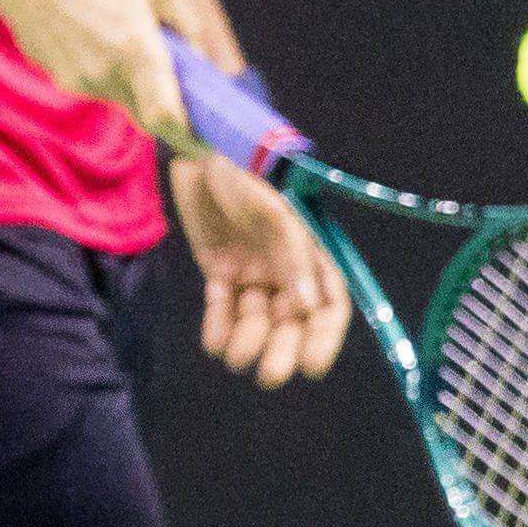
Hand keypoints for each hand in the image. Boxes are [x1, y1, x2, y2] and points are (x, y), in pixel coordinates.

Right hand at [0, 0, 187, 143]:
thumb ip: (185, 23)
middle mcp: (107, 76)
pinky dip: (104, 67)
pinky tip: (94, 31)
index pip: (165, 119)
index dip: (189, 139)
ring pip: (119, 95)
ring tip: (121, 33)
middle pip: (144, 114)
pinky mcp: (58, 77)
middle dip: (164, 107)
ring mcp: (79, 81)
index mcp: (137, 51)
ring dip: (131, 78)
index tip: (205, 142)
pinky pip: (94, 82)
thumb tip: (197, 56)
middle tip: (177, 86)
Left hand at [174, 152, 351, 387]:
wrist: (198, 148)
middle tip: (269, 378)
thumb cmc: (245, 172)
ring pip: (256, 318)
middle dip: (283, 350)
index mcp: (309, 253)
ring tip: (233, 356)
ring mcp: (252, 269)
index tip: (311, 366)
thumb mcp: (272, 211)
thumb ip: (291, 258)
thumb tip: (308, 308)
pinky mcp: (219, 268)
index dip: (324, 337)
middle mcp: (284, 267)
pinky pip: (222, 307)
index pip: (328, 304)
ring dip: (248, 342)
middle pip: (291, 320)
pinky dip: (219, 327)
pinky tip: (214, 344)